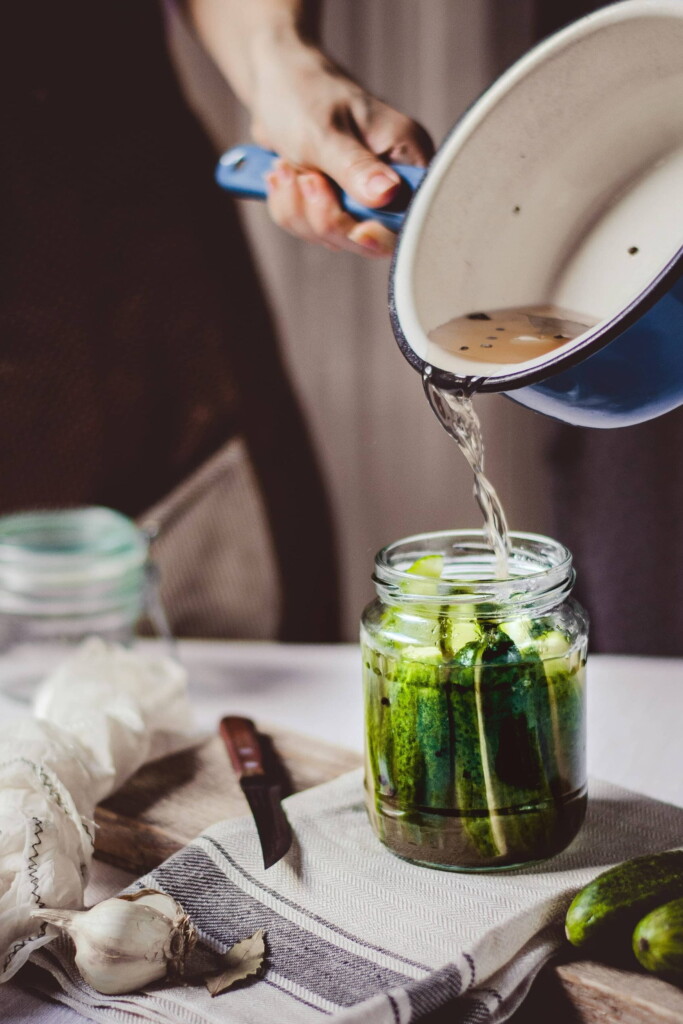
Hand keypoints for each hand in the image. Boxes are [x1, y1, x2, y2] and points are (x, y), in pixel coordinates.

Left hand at [252, 45, 433, 256]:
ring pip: (335, 237)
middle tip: (307, 179)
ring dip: (301, 210)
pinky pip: (312, 230)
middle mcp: (392, 182)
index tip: (358, 228)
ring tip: (287, 169)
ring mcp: (362, 197)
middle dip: (328, 218)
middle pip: (371, 239)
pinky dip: (291, 208)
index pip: (411, 218)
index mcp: (407, 158)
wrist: (275, 82)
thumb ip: (356, 168)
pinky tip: (284, 176)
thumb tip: (389, 194)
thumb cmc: (304, 94)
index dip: (384, 233)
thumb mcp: (327, 132)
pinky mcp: (336, 205)